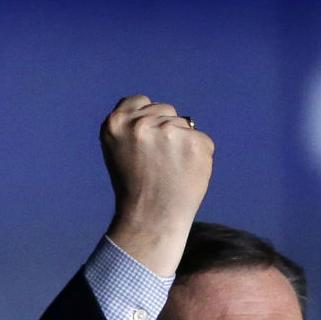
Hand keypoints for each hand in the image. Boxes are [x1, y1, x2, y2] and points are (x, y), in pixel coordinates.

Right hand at [100, 95, 213, 275]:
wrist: (152, 219)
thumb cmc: (136, 187)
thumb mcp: (118, 149)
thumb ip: (132, 126)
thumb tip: (159, 110)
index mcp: (116, 122)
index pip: (140, 101)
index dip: (148, 120)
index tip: (149, 141)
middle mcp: (141, 123)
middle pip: (166, 109)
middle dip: (167, 130)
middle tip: (161, 162)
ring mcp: (169, 132)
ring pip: (185, 123)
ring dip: (183, 143)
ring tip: (172, 169)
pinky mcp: (195, 143)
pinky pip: (203, 140)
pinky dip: (200, 156)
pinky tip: (186, 173)